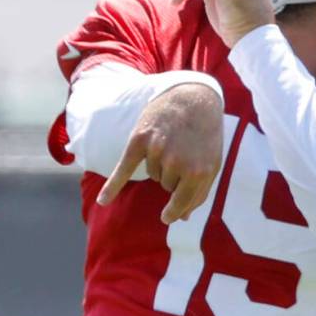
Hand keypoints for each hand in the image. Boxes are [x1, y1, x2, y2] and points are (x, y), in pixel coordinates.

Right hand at [96, 83, 223, 223]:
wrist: (192, 98)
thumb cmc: (205, 134)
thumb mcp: (212, 163)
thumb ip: (199, 190)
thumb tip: (183, 217)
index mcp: (200, 172)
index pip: (182, 203)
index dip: (175, 210)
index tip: (167, 217)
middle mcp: (178, 164)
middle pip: (166, 186)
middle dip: (173, 175)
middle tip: (183, 152)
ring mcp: (158, 152)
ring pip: (152, 174)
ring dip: (159, 164)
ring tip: (172, 142)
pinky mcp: (140, 140)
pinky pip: (124, 169)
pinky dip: (113, 185)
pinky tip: (103, 200)